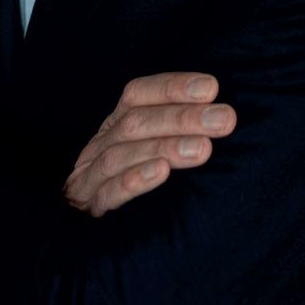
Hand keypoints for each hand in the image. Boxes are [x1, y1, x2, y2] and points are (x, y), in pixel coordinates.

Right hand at [63, 72, 236, 217]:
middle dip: (182, 118)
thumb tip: (221, 113)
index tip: (211, 88)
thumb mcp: (148, 144)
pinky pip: (108, 192)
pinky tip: (162, 172)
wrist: (80, 217)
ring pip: (122, 154)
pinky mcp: (91, 206)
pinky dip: (135, 179)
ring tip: (204, 148)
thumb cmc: (132, 175)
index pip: (138, 93)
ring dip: (165, 147)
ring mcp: (91, 174)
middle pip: (135, 122)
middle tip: (224, 119)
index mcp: (116, 122)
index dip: (173, 87)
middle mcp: (101, 142)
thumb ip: (176, 128)